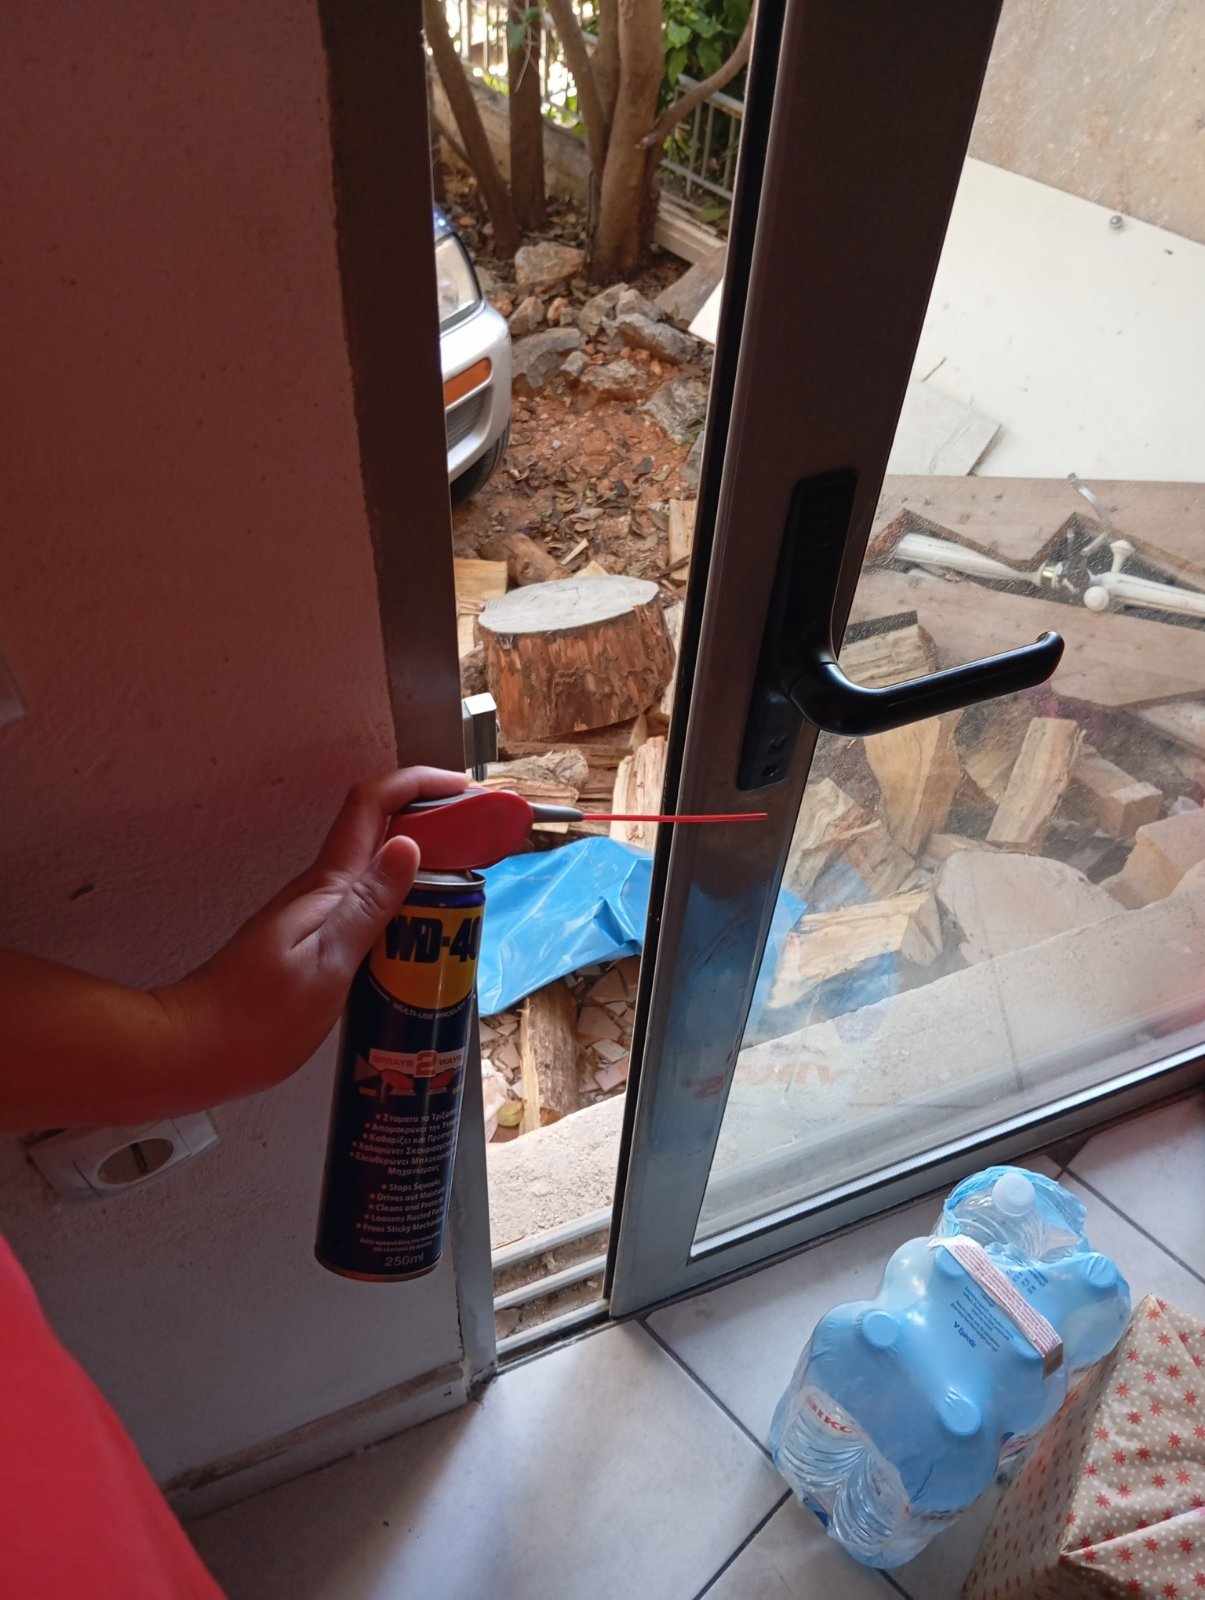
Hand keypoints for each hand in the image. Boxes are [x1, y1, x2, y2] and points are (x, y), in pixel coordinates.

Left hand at [164, 766, 467, 1103]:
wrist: (196, 1050)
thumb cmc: (259, 1015)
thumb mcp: (328, 964)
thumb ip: (369, 905)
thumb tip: (410, 844)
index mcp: (328, 885)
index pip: (372, 805)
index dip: (419, 783)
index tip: (466, 790)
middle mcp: (324, 889)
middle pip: (380, 828)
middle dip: (433, 818)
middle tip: (484, 837)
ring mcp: (318, 915)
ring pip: (377, 867)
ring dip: (423, 859)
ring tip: (469, 883)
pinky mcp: (317, 942)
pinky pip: (370, 903)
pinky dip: (405, 899)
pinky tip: (426, 932)